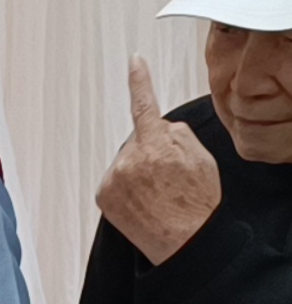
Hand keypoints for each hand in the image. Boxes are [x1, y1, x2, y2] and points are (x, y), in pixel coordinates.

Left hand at [95, 56, 221, 264]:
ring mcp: (113, 178)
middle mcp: (130, 159)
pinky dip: (126, 185)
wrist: (186, 242)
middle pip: (139, 140)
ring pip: (125, 160)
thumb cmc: (197, 203)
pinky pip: (115, 179)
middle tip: (170, 177)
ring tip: (157, 192)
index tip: (135, 61)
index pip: (145, 105)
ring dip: (138, 169)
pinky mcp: (103, 195)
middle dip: (151, 150)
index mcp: (158, 145)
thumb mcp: (201, 159)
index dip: (140, 81)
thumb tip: (159, 125)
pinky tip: (143, 200)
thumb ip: (177, 134)